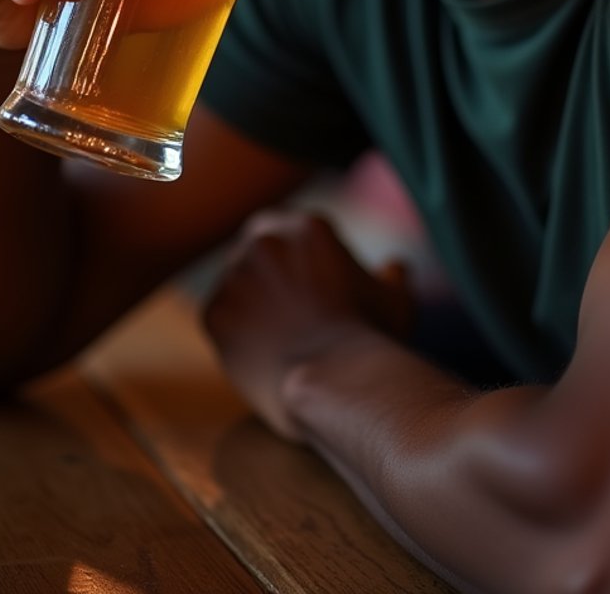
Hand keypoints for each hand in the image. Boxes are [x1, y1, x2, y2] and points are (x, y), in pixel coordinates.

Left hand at [202, 210, 413, 440]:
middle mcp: (265, 239)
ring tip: (278, 339)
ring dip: (252, 303)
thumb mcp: (396, 300)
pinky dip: (235, 334)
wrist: (336, 383)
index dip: (308, 267)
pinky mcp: (214, 312)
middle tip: (294, 316)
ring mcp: (234, 274)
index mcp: (307, 227)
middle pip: (262, 253)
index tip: (319, 295)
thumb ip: (393, 276)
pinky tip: (261, 354)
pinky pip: (221, 317)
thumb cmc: (371, 340)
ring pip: (238, 284)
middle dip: (274, 278)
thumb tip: (396, 268)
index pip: (298, 237)